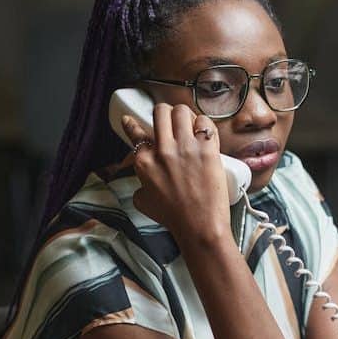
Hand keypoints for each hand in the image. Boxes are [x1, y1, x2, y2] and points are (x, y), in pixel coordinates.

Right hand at [120, 104, 229, 244]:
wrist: (199, 226)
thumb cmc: (174, 218)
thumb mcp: (144, 201)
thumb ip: (140, 184)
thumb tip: (143, 179)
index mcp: (144, 162)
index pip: (135, 133)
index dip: (132, 123)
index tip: (131, 120)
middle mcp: (162, 150)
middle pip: (161, 112)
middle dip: (166, 113)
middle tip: (173, 122)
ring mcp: (185, 148)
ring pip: (182, 111)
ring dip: (186, 116)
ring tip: (190, 126)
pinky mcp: (207, 149)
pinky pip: (205, 123)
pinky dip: (205, 125)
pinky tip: (205, 133)